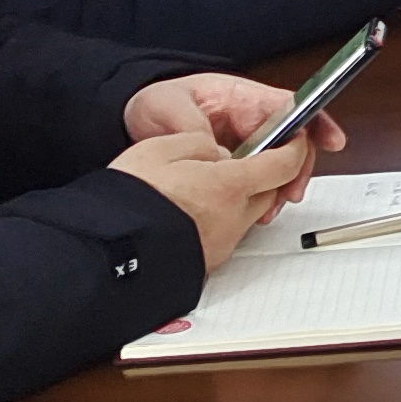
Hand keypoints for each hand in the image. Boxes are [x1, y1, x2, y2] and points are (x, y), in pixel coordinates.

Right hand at [108, 130, 315, 271]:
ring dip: (238, 199)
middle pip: (269, 192)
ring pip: (246, 214)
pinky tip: (192, 212)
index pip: (284, 165)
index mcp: (229, 186)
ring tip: (205, 186)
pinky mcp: (206, 262)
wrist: (106, 252)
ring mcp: (221, 244)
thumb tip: (217, 151)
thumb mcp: (160, 148)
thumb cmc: (129, 201)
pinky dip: (218, 219)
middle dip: (264, 174)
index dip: (294, 148)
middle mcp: (233, 218)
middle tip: (244, 161)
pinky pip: (224, 234)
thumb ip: (198, 143)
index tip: (294, 140)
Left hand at [122, 73, 343, 210]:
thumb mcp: (169, 108)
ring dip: (281, 184)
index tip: (330, 141)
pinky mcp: (235, 159)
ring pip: (279, 162)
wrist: (132, 116)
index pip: (290, 106)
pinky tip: (256, 206)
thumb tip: (218, 153)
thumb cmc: (154, 103)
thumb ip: (195, 128)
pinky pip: (259, 175)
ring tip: (271, 205)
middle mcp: (249, 118)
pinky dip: (263, 192)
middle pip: (292, 141)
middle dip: (298, 167)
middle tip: (291, 191)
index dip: (315, 123)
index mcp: (240, 98)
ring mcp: (244, 140)